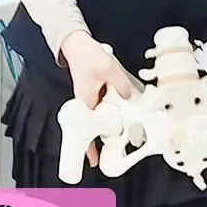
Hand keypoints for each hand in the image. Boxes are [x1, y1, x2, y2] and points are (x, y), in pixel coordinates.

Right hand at [60, 31, 132, 166]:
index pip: (85, 132)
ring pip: (101, 115)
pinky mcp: (93, 90)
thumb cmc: (87, 56)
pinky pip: (103, 104)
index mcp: (86, 101)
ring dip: (111, 122)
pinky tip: (123, 106)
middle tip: (119, 147)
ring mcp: (89, 96)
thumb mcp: (109, 69)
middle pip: (95, 126)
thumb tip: (129, 97)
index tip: (95, 162)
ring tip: (125, 130)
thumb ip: (121, 85)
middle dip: (105, 137)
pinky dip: (111, 108)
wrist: (76, 44)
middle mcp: (86, 102)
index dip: (89, 148)